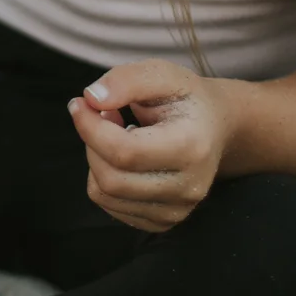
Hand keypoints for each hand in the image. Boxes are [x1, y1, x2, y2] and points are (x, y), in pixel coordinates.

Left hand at [67, 61, 233, 231]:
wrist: (216, 128)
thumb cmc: (185, 98)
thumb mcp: (161, 73)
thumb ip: (126, 80)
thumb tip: (92, 99)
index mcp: (191, 148)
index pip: (124, 152)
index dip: (90, 127)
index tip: (79, 103)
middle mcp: (188, 187)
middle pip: (111, 178)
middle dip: (92, 142)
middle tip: (102, 114)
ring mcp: (177, 210)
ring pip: (105, 194)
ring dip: (96, 159)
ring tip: (116, 132)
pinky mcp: (163, 222)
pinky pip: (110, 205)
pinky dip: (104, 177)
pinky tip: (123, 156)